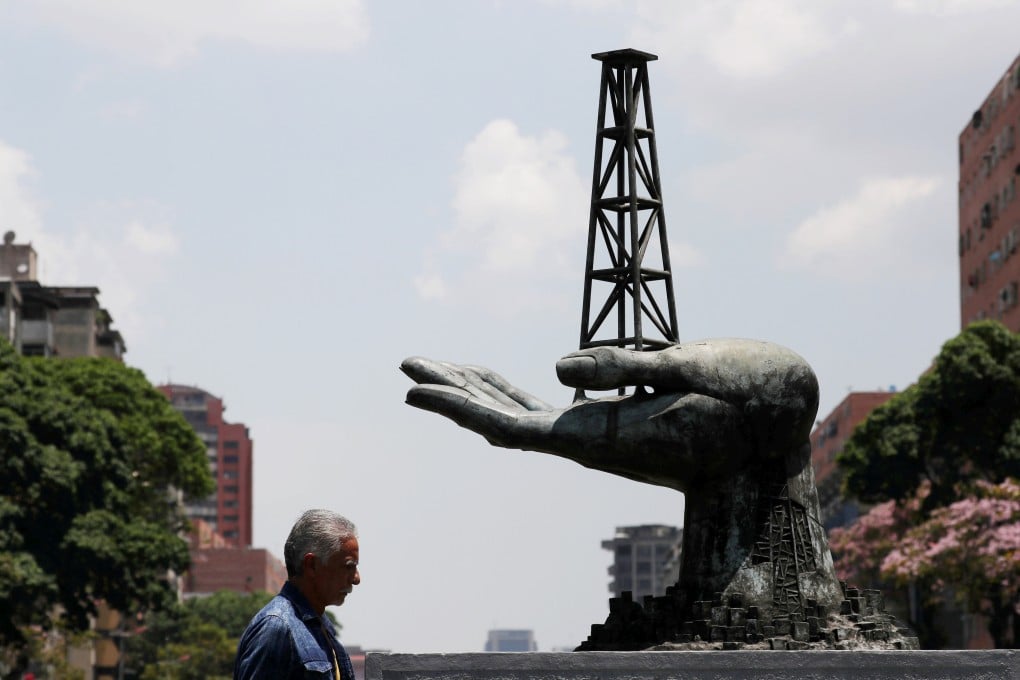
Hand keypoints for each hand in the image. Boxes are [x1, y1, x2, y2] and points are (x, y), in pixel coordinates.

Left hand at [401, 339, 817, 490]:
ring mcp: (601, 437)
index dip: (456, 407)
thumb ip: (624, 371)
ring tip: (439, 367)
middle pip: (502, 421)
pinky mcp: (615, 426)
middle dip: (453, 392)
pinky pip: (551, 410)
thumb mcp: (694, 373)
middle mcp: (591, 442)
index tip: (410, 387)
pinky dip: (516, 393)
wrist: (783, 436)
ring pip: (523, 415)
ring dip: (480, 390)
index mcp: (601, 436)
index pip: (508, 426)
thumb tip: (554, 366)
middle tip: (407, 362)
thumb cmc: (748, 398)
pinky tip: (502, 381)